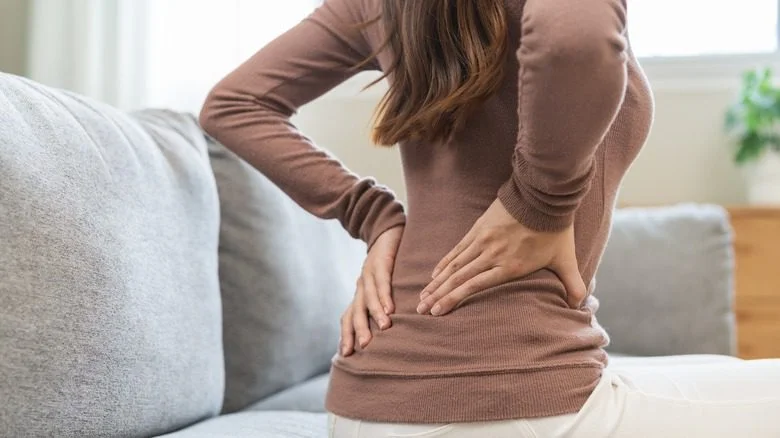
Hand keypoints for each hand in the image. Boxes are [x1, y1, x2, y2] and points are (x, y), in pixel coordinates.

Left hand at [340, 225, 403, 356]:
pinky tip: (390, 307)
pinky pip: (382, 282)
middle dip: (358, 329)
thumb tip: (385, 331)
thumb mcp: (379, 286)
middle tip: (363, 347)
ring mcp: (369, 274)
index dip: (346, 335)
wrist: (385, 231)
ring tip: (385, 328)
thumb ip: (379, 305)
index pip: (348, 318)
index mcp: (359, 294)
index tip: (346, 355)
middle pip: (356, 311)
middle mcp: (361, 286)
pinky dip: (384, 295)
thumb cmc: (386, 264)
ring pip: (368, 297)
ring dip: (376, 313)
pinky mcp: (381, 263)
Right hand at [417, 199, 585, 315]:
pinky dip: (444, 263)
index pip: (474, 287)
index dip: (454, 300)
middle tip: (420, 309)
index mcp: (509, 267)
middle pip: (458, 278)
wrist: (543, 195)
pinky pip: (457, 250)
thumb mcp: (566, 259)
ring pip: (453, 265)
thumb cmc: (555, 229)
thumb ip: (574, 284)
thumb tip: (582, 307)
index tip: (438, 312)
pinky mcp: (478, 229)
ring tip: (422, 295)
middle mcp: (491, 255)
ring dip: (436, 282)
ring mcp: (482, 241)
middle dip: (437, 295)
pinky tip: (434, 274)